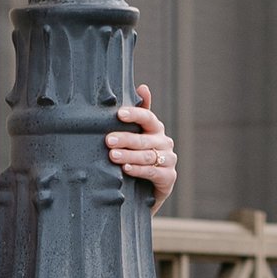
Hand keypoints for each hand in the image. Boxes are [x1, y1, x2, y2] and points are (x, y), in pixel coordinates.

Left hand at [107, 79, 177, 206]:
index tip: (118, 114)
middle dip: (125, 139)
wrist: (144, 191)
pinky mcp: (169, 178)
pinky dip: (138, 170)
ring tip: (112, 156)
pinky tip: (126, 169)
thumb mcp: (134, 137)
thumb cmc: (136, 158)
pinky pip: (152, 172)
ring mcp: (168, 160)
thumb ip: (137, 115)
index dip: (134, 114)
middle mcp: (164, 142)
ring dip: (129, 155)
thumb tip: (143, 86)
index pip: (148, 117)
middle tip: (108, 140)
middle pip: (144, 138)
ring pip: (147, 156)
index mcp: (155, 129)